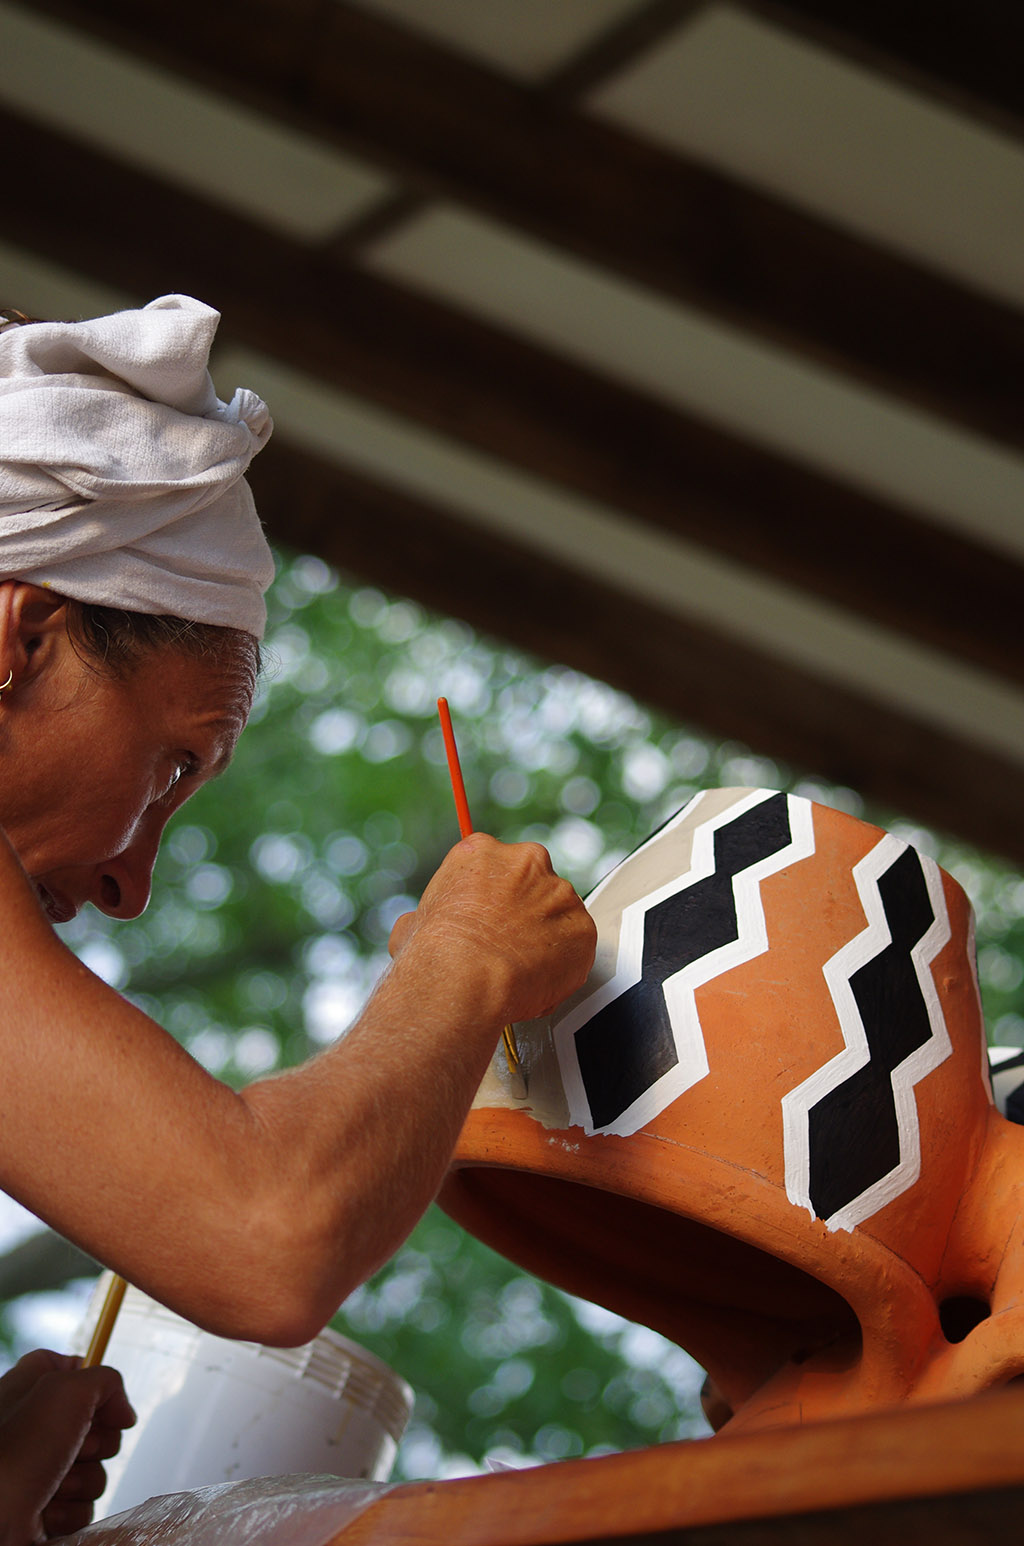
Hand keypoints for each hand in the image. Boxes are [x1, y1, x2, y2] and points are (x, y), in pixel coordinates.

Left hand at [0, 1349, 135, 1542]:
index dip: (96, 1385)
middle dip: (96, 1441)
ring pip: (94, 1468)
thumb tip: (124, 1411)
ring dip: (82, 1480)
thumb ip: (106, 1382)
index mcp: (32, 1387)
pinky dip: (71, 1510)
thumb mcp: (67, 1389)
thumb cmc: (15, 1451)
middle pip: (97, 1423)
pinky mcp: (47, 1506)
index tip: (101, 1403)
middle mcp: (37, 1425)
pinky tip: (47, 1509)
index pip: (74, 1367)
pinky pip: (83, 1505)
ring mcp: (42, 1468)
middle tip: (75, 1447)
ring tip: (54, 1485)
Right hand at [389, 834, 595, 1023]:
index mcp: (481, 852)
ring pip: (558, 915)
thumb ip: (431, 915)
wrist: (464, 979)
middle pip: (533, 882)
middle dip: (525, 911)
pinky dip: (563, 966)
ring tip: (519, 970)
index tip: (490, 917)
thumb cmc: (434, 955)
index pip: (496, 866)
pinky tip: (535, 983)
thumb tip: (417, 928)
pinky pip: (577, 948)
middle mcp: (526, 862)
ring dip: (546, 939)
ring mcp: (559, 893)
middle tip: (507, 944)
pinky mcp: (582, 928)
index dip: (493, 896)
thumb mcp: (412, 924)